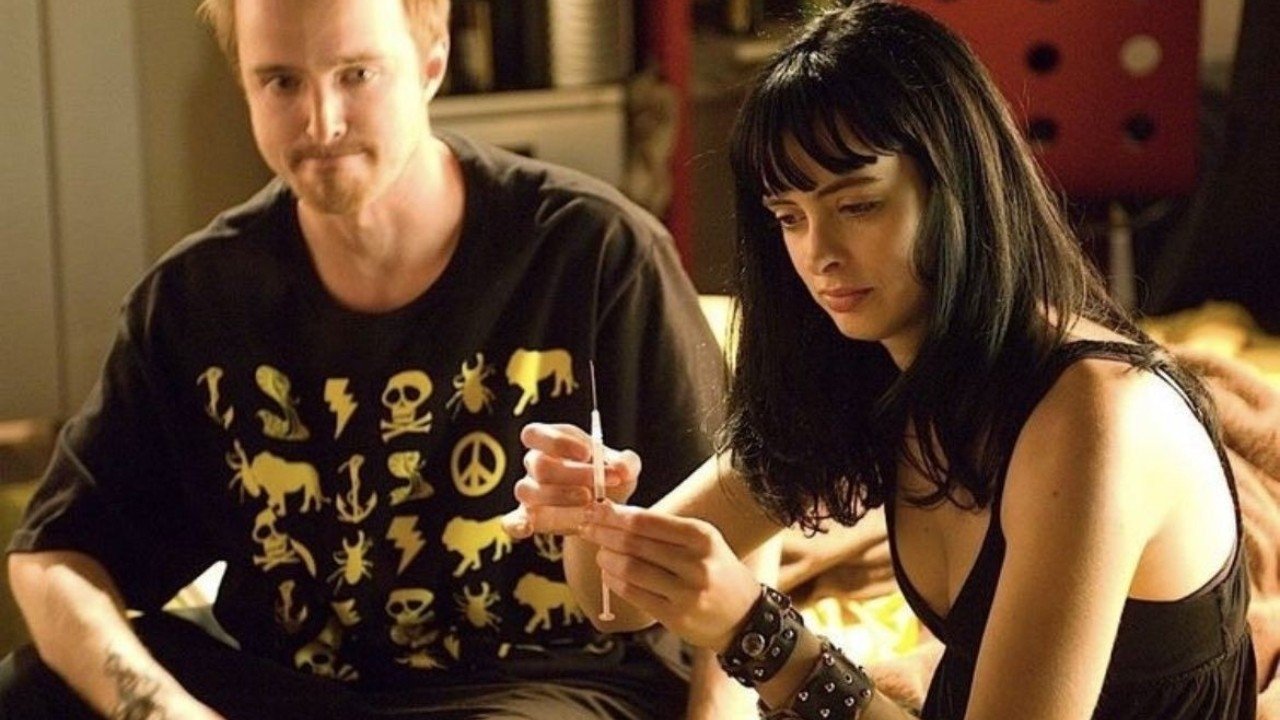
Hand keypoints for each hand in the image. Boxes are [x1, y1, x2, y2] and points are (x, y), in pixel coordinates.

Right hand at [503, 422, 640, 538]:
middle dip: (570, 476)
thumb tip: (622, 469)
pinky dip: (516, 524)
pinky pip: (511, 520)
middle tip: (597, 489)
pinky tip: (528, 529)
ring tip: (588, 507)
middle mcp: (534, 464)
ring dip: (557, 499)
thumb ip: (627, 463)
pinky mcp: (529, 517)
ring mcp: (530, 491)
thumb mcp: (625, 468)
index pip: (535, 433)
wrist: (606, 509)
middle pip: (538, 465)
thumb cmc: (610, 478)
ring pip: (528, 492)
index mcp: (551, 441)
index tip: (587, 453)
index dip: (557, 442)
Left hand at [581, 501, 760, 652]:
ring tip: (600, 552)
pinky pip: (635, 595)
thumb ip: (664, 529)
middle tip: (587, 528)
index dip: (615, 515)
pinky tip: (608, 575)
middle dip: (604, 533)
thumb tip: (616, 513)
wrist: (743, 616)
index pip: (648, 521)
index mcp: (702, 537)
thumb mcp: (702, 541)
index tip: (597, 509)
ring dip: (607, 559)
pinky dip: (615, 583)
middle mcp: (696, 563)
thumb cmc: (715, 570)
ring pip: (632, 569)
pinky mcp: (676, 616)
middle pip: (635, 544)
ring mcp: (686, 592)